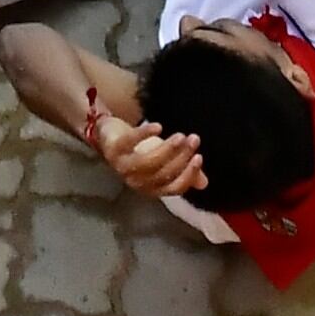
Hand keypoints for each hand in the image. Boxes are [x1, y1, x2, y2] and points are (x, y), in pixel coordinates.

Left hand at [90, 108, 207, 198]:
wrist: (110, 137)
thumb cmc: (140, 151)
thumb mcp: (164, 161)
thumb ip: (183, 171)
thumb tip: (204, 183)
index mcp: (151, 188)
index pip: (173, 188)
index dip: (188, 175)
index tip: (199, 157)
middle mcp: (137, 182)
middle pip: (163, 173)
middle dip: (182, 156)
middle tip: (194, 139)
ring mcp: (123, 167)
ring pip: (148, 162)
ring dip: (168, 149)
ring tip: (181, 135)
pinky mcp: (113, 150)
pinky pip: (130, 143)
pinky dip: (144, 135)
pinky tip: (158, 126)